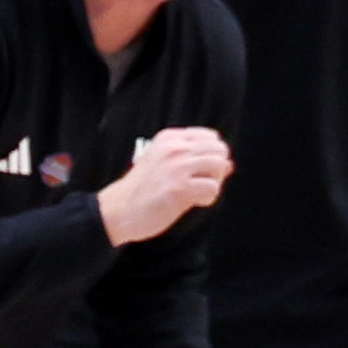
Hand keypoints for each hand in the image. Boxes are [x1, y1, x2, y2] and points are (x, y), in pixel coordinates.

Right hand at [95, 126, 229, 243]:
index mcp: (169, 138)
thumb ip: (192, 160)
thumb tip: (229, 164)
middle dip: (217, 169)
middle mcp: (174, 148)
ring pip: (220, 165)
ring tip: (198, 193)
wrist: (118, 210)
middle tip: (202, 183)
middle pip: (219, 150)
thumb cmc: (141, 190)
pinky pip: (213, 188)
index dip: (212, 155)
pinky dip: (208, 198)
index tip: (200, 171)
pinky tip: (194, 202)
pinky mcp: (180, 187)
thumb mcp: (163, 163)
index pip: (211, 137)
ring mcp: (177, 166)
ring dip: (214, 183)